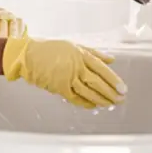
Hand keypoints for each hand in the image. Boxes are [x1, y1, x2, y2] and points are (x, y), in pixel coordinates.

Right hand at [2, 37, 127, 108]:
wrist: (29, 55)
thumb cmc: (51, 49)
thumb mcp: (74, 46)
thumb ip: (94, 53)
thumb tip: (111, 59)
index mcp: (81, 55)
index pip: (102, 68)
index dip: (113, 80)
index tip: (122, 88)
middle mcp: (76, 66)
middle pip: (97, 82)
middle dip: (110, 92)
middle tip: (120, 99)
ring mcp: (68, 78)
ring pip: (88, 92)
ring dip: (101, 100)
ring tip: (110, 104)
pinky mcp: (59, 88)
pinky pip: (76, 98)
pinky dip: (86, 103)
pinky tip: (94, 106)